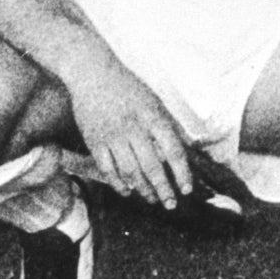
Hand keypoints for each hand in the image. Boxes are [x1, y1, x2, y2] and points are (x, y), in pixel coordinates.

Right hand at [66, 56, 194, 210]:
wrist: (92, 74)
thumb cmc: (127, 87)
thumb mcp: (154, 100)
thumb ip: (166, 124)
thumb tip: (182, 149)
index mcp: (154, 116)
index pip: (173, 150)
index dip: (182, 173)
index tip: (187, 189)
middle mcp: (135, 128)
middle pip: (152, 167)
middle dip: (164, 189)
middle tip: (170, 204)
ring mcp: (113, 136)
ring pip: (131, 172)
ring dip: (143, 189)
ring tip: (152, 199)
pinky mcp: (95, 142)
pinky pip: (109, 170)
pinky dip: (119, 183)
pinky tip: (127, 191)